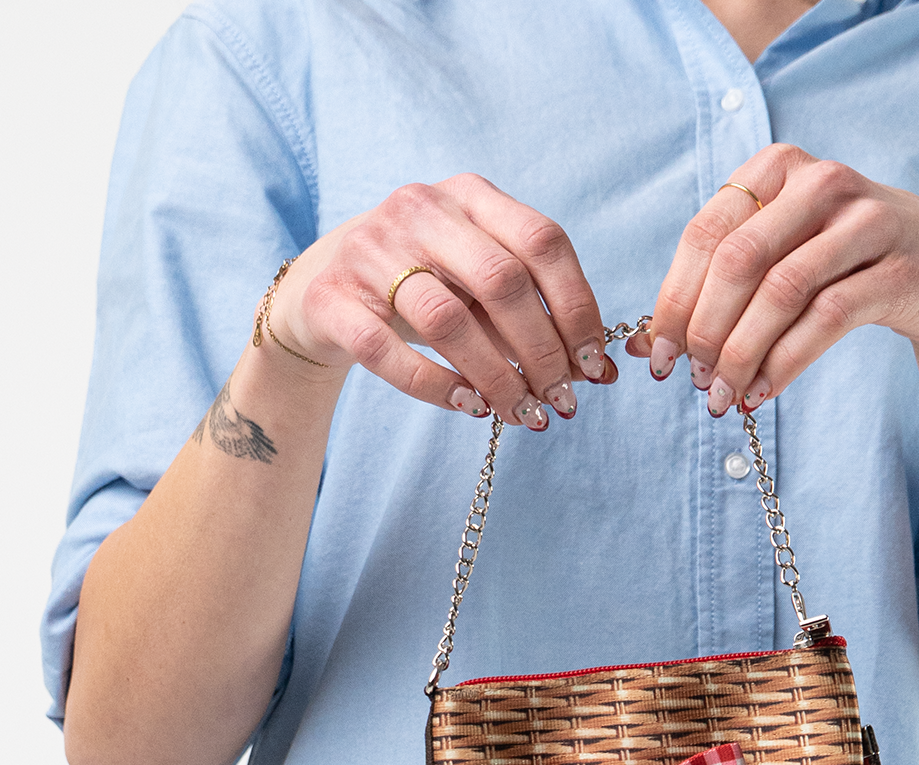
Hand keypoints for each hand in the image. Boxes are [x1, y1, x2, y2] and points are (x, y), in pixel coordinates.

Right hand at [266, 175, 615, 428]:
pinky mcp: (332, 299)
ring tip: (523, 414)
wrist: (320, 292)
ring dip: (496, 377)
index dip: (577, 306)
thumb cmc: (422, 290)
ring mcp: (370, 250)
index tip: (594, 363)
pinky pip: (388, 352)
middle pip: (500, 281)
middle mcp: (421, 210)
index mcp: (470, 197)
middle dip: (542, 350)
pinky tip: (471, 408)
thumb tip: (599, 371)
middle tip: (561, 401)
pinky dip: (436, 386)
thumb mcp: (478, 286)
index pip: (543, 241)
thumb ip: (532, 315)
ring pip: (448, 320)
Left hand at [628, 143, 918, 412]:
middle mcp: (822, 182)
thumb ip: (717, 290)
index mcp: (779, 169)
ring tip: (723, 397)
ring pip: (780, 291)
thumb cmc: (847, 269)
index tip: (655, 357)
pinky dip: (785, 363)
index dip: (673, 301)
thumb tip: (639, 345)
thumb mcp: (781, 260)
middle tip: (692, 382)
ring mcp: (866, 221)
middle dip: (704, 330)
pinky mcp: (898, 269)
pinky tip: (763, 393)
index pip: (705, 236)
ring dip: (742, 354)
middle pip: (738, 261)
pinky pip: (825, 319)